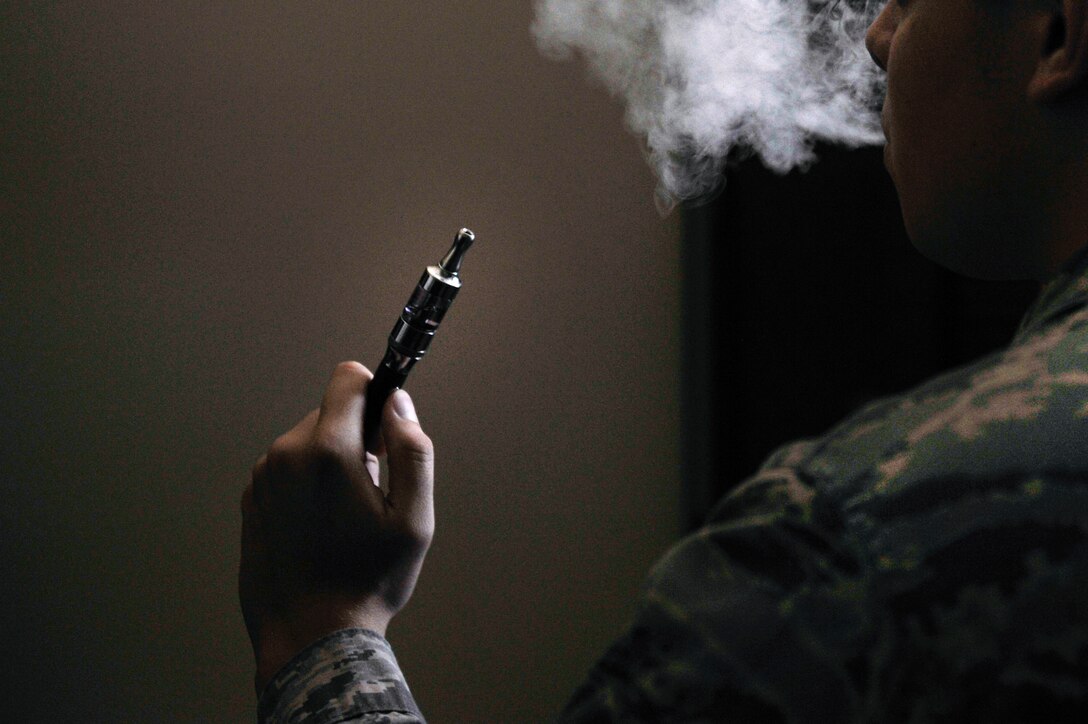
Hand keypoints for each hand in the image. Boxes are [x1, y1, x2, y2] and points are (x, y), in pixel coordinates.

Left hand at [239, 361, 434, 692]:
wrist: (310, 637)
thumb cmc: (367, 580)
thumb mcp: (414, 518)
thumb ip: (413, 449)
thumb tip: (397, 404)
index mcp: (328, 450)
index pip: (348, 379)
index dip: (376, 393)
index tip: (385, 429)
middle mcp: (287, 454)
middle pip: (330, 413)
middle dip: (356, 439)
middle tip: (371, 493)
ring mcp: (263, 477)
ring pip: (308, 443)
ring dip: (330, 464)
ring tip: (344, 520)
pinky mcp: (251, 500)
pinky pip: (287, 471)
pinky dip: (306, 487)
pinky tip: (319, 531)